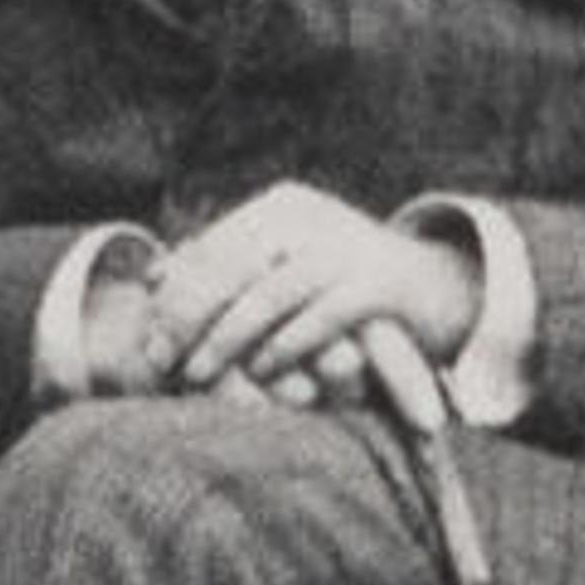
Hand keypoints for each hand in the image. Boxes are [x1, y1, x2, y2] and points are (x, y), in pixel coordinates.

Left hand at [135, 185, 480, 401]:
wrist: (436, 286)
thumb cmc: (343, 286)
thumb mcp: (286, 265)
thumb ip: (229, 268)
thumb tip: (151, 277)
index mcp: (280, 208)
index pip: (213, 249)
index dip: (177, 297)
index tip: (149, 342)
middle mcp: (310, 216)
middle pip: (231, 268)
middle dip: (191, 320)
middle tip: (161, 364)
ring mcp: (344, 245)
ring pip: (270, 294)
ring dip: (229, 340)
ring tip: (199, 377)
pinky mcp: (378, 281)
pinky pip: (321, 315)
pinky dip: (289, 345)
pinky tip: (264, 372)